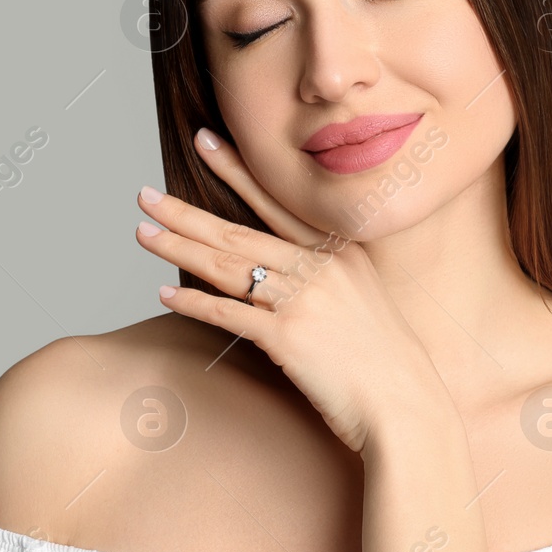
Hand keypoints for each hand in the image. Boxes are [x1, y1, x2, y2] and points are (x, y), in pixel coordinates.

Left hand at [134, 129, 452, 453]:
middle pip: (239, 232)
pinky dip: (193, 303)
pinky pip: (228, 314)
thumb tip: (288, 282)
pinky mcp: (288, 338)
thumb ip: (329, 282)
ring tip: (143, 232)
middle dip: (187, 212)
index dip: (237, 172)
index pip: (277, 203)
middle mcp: (320, 268)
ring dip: (179, 248)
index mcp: (340, 254)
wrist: (407, 409)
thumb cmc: (388, 366)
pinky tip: (165, 292)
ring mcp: (303, 300)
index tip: (206, 142)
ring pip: (227, 267)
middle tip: (145, 194)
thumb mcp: (366, 303)